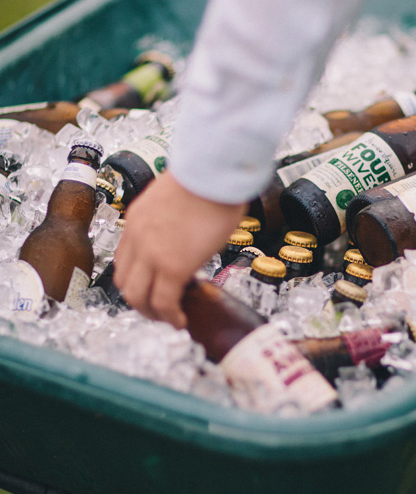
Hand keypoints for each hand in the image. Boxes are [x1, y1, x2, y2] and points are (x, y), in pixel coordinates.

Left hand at [113, 171, 244, 328]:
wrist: (212, 172)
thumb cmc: (206, 177)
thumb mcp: (175, 198)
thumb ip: (173, 217)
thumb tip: (188, 230)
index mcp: (136, 221)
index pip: (124, 259)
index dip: (137, 278)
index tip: (153, 285)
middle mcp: (137, 239)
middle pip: (124, 282)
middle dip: (140, 301)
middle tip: (159, 309)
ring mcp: (152, 254)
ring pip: (138, 297)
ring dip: (152, 313)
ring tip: (169, 318)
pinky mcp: (173, 266)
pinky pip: (164, 302)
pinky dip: (170, 317)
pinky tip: (180, 321)